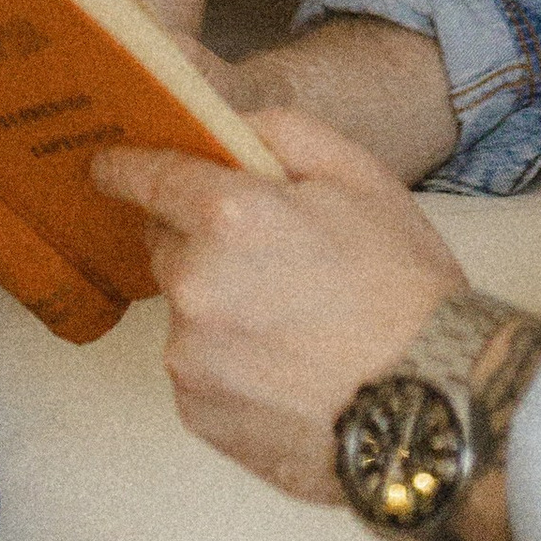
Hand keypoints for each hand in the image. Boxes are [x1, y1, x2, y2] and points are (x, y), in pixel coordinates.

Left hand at [94, 104, 471, 505]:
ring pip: (187, 311)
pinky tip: (285, 367)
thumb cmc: (405, 286)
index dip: (127, 168)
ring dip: (219, 306)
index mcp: (230, 218)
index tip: (107, 165)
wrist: (433, 407)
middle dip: (201, 242)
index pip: (151, 178)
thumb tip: (228, 128)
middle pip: (169, 246)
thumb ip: (282, 133)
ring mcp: (190, 356)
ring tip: (294, 324)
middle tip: (272, 259)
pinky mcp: (197, 412)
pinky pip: (198, 367)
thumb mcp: (361, 177)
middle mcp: (195, 286)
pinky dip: (229, 361)